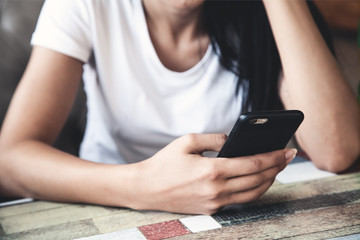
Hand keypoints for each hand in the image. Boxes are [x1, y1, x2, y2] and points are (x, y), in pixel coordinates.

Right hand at [132, 134, 295, 214]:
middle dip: (276, 168)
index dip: (272, 157)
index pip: (252, 164)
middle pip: (257, 180)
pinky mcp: (211, 209)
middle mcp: (216, 189)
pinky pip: (240, 200)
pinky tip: (258, 181)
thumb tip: (233, 140)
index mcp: (212, 170)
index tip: (285, 150)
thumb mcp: (187, 141)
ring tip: (277, 169)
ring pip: (252, 194)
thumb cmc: (165, 163)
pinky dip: (253, 190)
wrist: (147, 188)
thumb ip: (214, 138)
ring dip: (269, 181)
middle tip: (288, 158)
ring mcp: (215, 202)